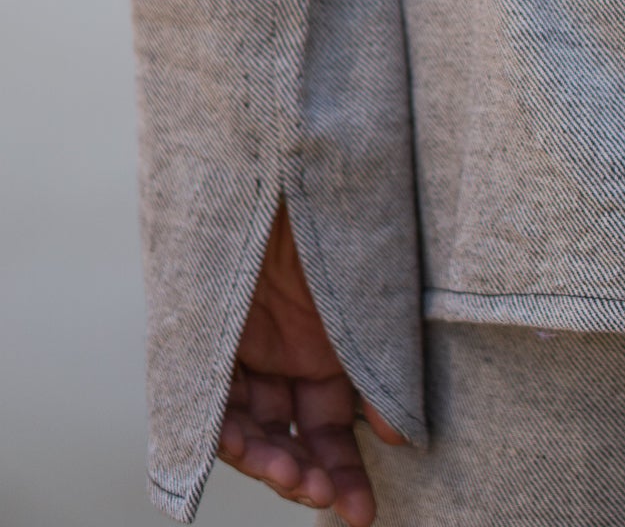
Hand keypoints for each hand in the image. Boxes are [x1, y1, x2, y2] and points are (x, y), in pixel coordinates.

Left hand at [217, 204, 405, 522]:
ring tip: (297, 481)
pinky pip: (203, 404)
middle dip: (309, 477)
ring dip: (272, 463)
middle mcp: (279, 351)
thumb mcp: (368, 294)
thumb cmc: (338, 210)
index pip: (327, 424)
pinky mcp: (203, 335)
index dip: (342, 472)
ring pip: (247, 430)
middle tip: (331, 501)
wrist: (284, 155)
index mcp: (323, 342)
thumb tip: (400, 436)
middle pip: (287, 435)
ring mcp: (240, 345)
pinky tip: (252, 452)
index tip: (361, 513)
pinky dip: (224, 434)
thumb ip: (379, 363)